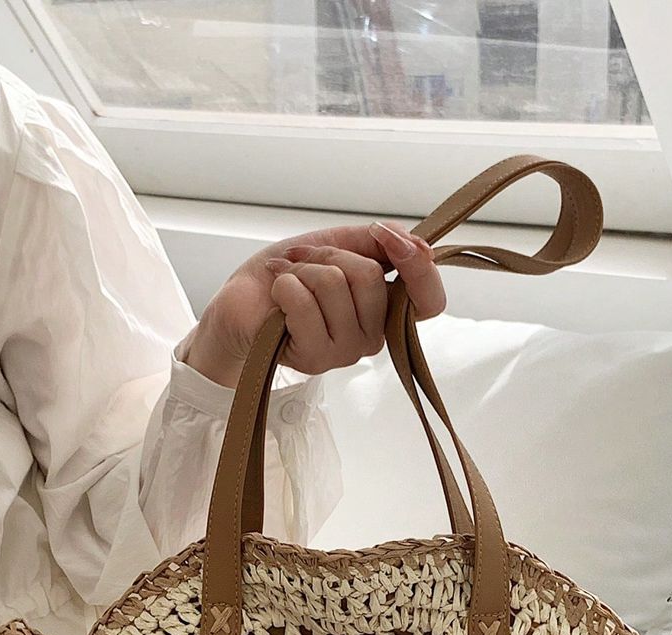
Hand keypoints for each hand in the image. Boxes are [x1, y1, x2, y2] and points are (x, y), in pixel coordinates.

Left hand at [181, 220, 446, 387]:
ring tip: (287, 283)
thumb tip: (415, 240)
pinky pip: (307, 304)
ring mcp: (347, 351)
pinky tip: (277, 298)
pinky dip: (285, 285)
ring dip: (302, 270)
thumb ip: (376, 242)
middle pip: (371, 278)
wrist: (241, 303)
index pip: (430, 301)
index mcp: (385, 308)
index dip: (418, 268)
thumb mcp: (336, 245)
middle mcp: (372, 335)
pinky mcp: (316, 359)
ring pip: (336, 285)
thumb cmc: (287, 277)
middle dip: (329, 255)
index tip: (391, 241)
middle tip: (303, 263)